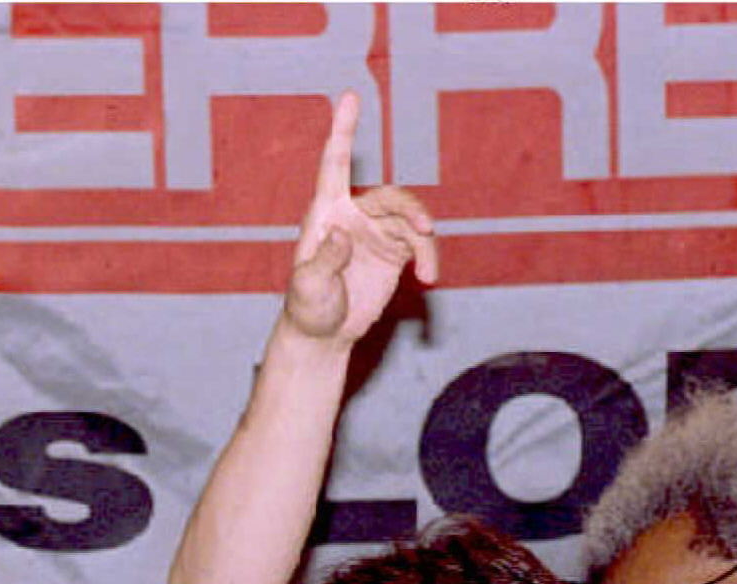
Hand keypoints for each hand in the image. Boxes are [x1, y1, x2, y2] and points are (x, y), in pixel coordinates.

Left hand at [282, 92, 436, 345]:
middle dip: (409, 208)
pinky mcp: (394, 251)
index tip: (349, 96)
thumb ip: (324, 261)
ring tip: (427, 270)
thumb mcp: (308, 287)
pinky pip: (420, 243)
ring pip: (410, 218)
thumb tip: (343, 235)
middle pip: (389, 196)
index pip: (333, 165)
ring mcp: (376, 232)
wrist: (324, 334)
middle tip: (424, 228)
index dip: (342, 129)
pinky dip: (429, 257)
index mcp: (325, 213)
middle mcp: (353, 216)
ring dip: (424, 239)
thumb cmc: (307, 308)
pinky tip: (428, 278)